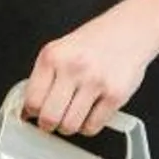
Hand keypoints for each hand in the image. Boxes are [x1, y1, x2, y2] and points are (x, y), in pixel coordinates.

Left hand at [21, 2, 158, 136]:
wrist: (130, 31)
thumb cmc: (94, 42)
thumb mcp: (61, 50)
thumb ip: (44, 77)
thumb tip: (28, 110)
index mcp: (53, 56)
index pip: (32, 100)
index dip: (32, 113)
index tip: (36, 114)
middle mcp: (72, 68)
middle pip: (49, 118)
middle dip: (49, 125)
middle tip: (53, 120)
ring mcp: (95, 82)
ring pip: (70, 126)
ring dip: (69, 127)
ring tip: (73, 115)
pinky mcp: (115, 95)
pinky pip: (92, 127)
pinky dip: (88, 126)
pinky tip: (90, 112)